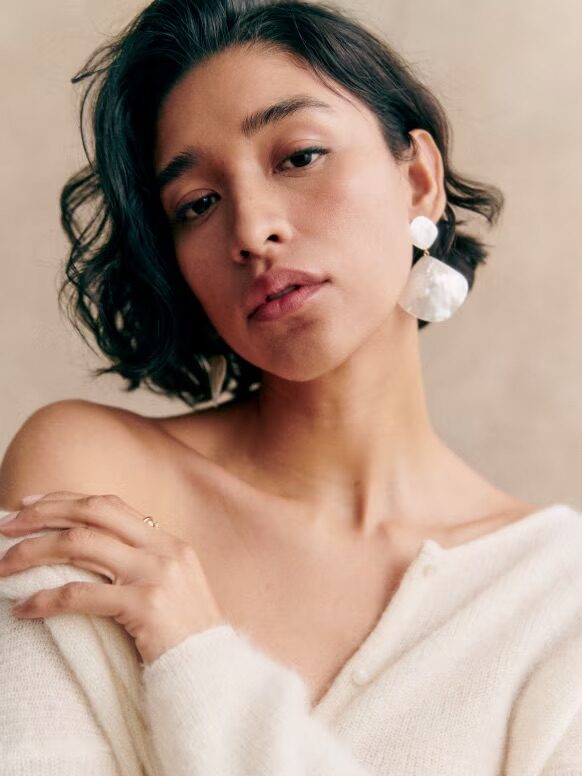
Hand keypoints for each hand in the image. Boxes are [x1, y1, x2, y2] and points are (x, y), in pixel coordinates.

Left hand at [0, 491, 226, 664]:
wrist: (211, 671)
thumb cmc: (183, 636)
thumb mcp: (170, 586)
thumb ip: (140, 564)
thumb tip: (88, 549)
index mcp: (167, 541)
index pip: (109, 504)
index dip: (66, 500)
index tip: (29, 504)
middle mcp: (163, 549)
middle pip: (93, 513)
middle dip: (44, 513)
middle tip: (6, 526)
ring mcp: (156, 574)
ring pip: (80, 545)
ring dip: (33, 551)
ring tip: (4, 565)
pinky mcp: (145, 605)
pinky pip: (80, 594)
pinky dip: (45, 600)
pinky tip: (23, 608)